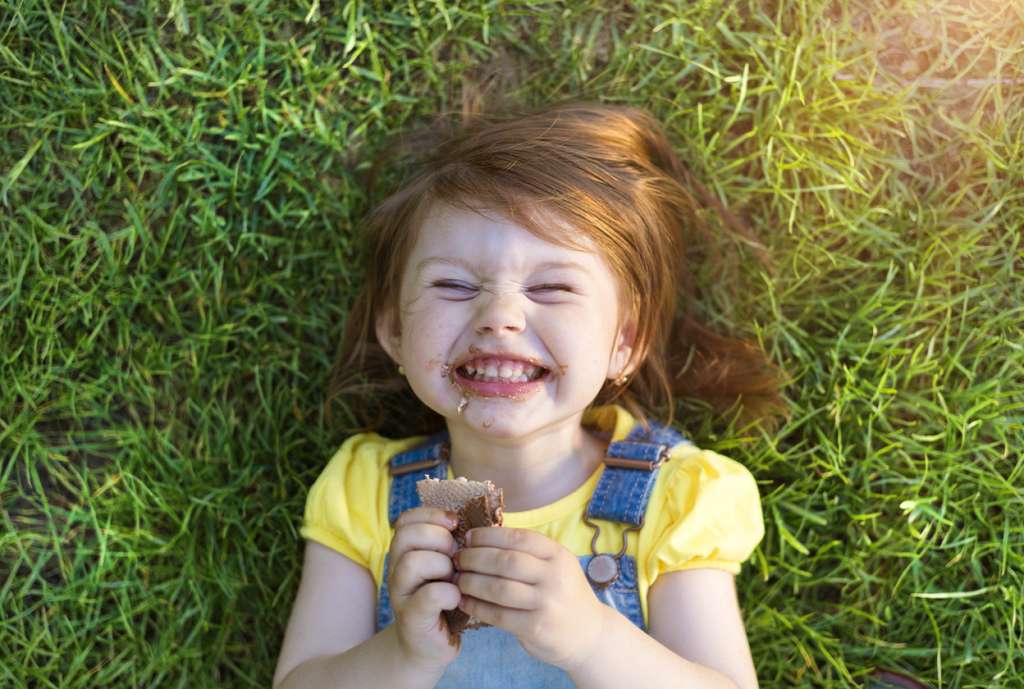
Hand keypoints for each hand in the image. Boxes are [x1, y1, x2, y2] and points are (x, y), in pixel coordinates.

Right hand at [387, 507, 461, 669]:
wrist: (429, 646)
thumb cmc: (444, 600)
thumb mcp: (446, 566)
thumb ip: (450, 543)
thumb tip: (474, 516)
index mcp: (404, 553)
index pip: (406, 520)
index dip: (431, 515)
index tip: (455, 523)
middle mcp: (396, 570)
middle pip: (407, 536)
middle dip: (439, 539)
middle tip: (455, 556)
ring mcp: (401, 595)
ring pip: (413, 562)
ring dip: (442, 566)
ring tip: (454, 579)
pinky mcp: (412, 618)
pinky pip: (429, 595)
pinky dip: (448, 593)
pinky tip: (456, 599)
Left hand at [453, 527, 608, 670]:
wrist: (590, 634)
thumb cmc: (563, 594)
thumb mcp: (556, 565)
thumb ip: (527, 553)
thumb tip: (481, 538)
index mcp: (558, 554)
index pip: (518, 537)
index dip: (488, 536)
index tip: (469, 538)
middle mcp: (554, 576)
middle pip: (505, 561)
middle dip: (475, 558)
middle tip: (457, 559)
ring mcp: (546, 603)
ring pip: (498, 588)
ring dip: (471, 582)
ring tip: (458, 579)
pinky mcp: (536, 628)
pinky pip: (498, 615)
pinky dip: (476, 607)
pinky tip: (464, 602)